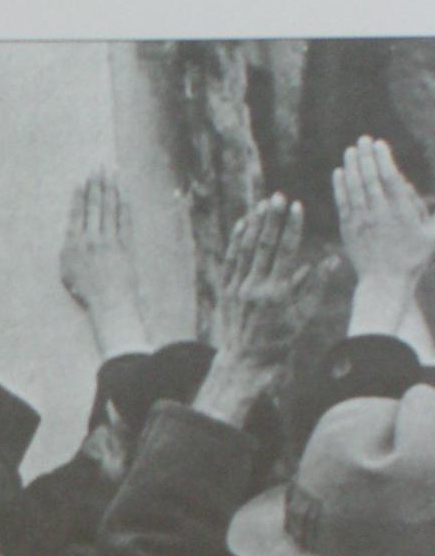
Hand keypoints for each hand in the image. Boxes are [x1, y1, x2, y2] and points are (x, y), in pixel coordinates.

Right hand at [59, 170, 146, 354]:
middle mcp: (91, 239)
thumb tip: (72, 235)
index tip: (82, 181)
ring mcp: (110, 241)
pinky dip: (124, 204)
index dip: (80, 196)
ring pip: (109, 208)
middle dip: (96, 185)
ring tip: (111, 173)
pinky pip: (124, 219)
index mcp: (73, 245)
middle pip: (94, 206)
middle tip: (98, 168)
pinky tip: (124, 192)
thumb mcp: (67, 272)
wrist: (109, 303)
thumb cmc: (86, 292)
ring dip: (110, 188)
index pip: (77, 214)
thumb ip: (69, 250)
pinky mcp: (126, 244)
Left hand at [194, 194, 314, 422]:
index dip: (291, 228)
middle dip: (271, 219)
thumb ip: (315, 286)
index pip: (285, 252)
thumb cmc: (281, 339)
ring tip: (262, 204)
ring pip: (245, 250)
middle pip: (264, 246)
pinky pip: (230, 260)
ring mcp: (236, 288)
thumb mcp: (303, 316)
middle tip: (278, 196)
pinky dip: (237, 241)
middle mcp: (254, 288)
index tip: (297, 207)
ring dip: (254, 225)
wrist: (245, 360)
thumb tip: (331, 259)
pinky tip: (243, 223)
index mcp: (277, 293)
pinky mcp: (225, 289)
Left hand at [334, 136, 434, 284]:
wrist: (385, 281)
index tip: (379, 143)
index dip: (383, 158)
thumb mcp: (430, 234)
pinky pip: (343, 203)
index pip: (390, 179)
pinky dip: (340, 187)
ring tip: (351, 150)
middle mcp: (380, 215)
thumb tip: (403, 183)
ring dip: (352, 167)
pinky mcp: (348, 230)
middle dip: (366, 157)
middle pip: (370, 179)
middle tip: (363, 139)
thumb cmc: (413, 258)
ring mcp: (361, 222)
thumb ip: (422, 208)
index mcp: (402, 213)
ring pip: (355, 188)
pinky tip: (339, 173)